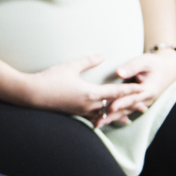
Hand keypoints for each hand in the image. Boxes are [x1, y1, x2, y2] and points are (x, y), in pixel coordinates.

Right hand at [27, 54, 145, 123]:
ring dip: (117, 116)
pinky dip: (102, 119)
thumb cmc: (50, 79)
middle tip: (144, 108)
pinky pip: (93, 118)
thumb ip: (88, 61)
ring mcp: (81, 111)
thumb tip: (103, 55)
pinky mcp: (74, 113)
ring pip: (104, 116)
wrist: (32, 95)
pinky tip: (103, 120)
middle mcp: (88, 105)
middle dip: (129, 107)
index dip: (131, 91)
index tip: (144, 89)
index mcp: (90, 93)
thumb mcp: (70, 66)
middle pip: (114, 108)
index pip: (116, 93)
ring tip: (128, 119)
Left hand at [101, 50, 175, 125]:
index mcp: (149, 90)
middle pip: (127, 109)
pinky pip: (125, 111)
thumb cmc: (154, 63)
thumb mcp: (145, 61)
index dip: (121, 103)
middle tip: (98, 123)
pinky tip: (102, 121)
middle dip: (112, 116)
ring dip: (111, 118)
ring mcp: (142, 103)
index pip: (133, 98)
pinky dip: (114, 116)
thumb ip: (132, 67)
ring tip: (97, 124)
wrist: (167, 69)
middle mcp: (146, 100)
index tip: (110, 107)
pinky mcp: (137, 103)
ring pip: (125, 112)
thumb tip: (119, 72)